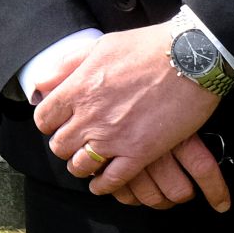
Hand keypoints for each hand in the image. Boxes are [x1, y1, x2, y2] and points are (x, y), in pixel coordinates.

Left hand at [32, 27, 224, 206]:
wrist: (191, 58)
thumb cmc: (148, 48)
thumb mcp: (100, 46)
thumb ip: (67, 66)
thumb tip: (41, 84)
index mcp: (77, 89)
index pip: (44, 119)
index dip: (49, 123)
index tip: (58, 123)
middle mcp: (90, 117)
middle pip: (59, 146)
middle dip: (64, 145)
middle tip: (75, 142)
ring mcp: (113, 137)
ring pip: (80, 166)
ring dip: (81, 166)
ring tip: (88, 162)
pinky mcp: (139, 153)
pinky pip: (112, 180)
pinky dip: (103, 186)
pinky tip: (102, 184)